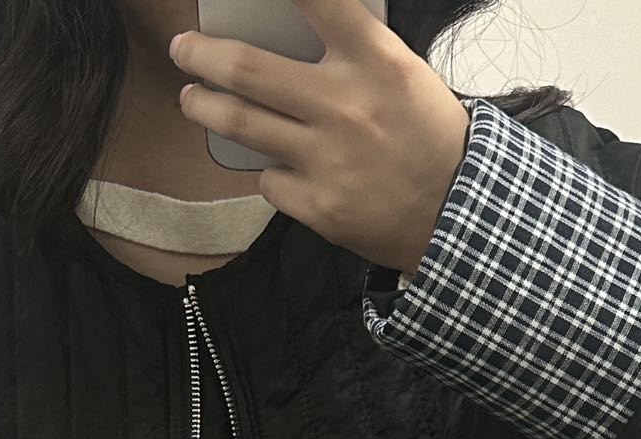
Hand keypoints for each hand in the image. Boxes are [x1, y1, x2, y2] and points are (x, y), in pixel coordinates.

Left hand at [169, 0, 470, 276]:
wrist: (457, 216)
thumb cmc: (428, 138)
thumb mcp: (403, 75)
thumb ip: (350, 50)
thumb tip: (288, 30)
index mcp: (376, 61)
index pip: (319, 1)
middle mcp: (346, 105)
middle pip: (247, 68)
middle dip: (200, 54)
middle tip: (183, 48)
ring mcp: (328, 159)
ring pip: (239, 124)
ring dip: (203, 107)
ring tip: (192, 99)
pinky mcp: (318, 206)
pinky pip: (268, 180)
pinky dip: (268, 171)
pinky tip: (277, 167)